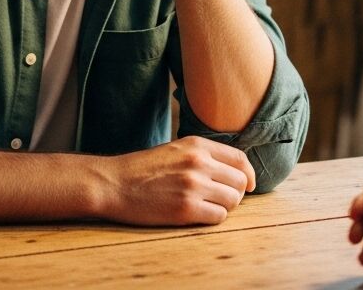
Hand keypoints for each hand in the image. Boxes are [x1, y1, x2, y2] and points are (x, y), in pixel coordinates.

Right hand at [96, 136, 256, 225]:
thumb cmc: (143, 169)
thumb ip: (203, 155)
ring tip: (208, 206)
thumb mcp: (175, 149)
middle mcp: (198, 163)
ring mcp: (193, 186)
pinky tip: (198, 215)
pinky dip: (213, 218)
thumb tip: (233, 171)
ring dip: (225, 206)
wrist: (114, 183)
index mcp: (197, 145)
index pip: (239, 158)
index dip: (249, 174)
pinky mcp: (186, 209)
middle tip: (223, 198)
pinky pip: (218, 216)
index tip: (248, 184)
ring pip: (233, 200)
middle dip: (237, 193)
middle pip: (240, 181)